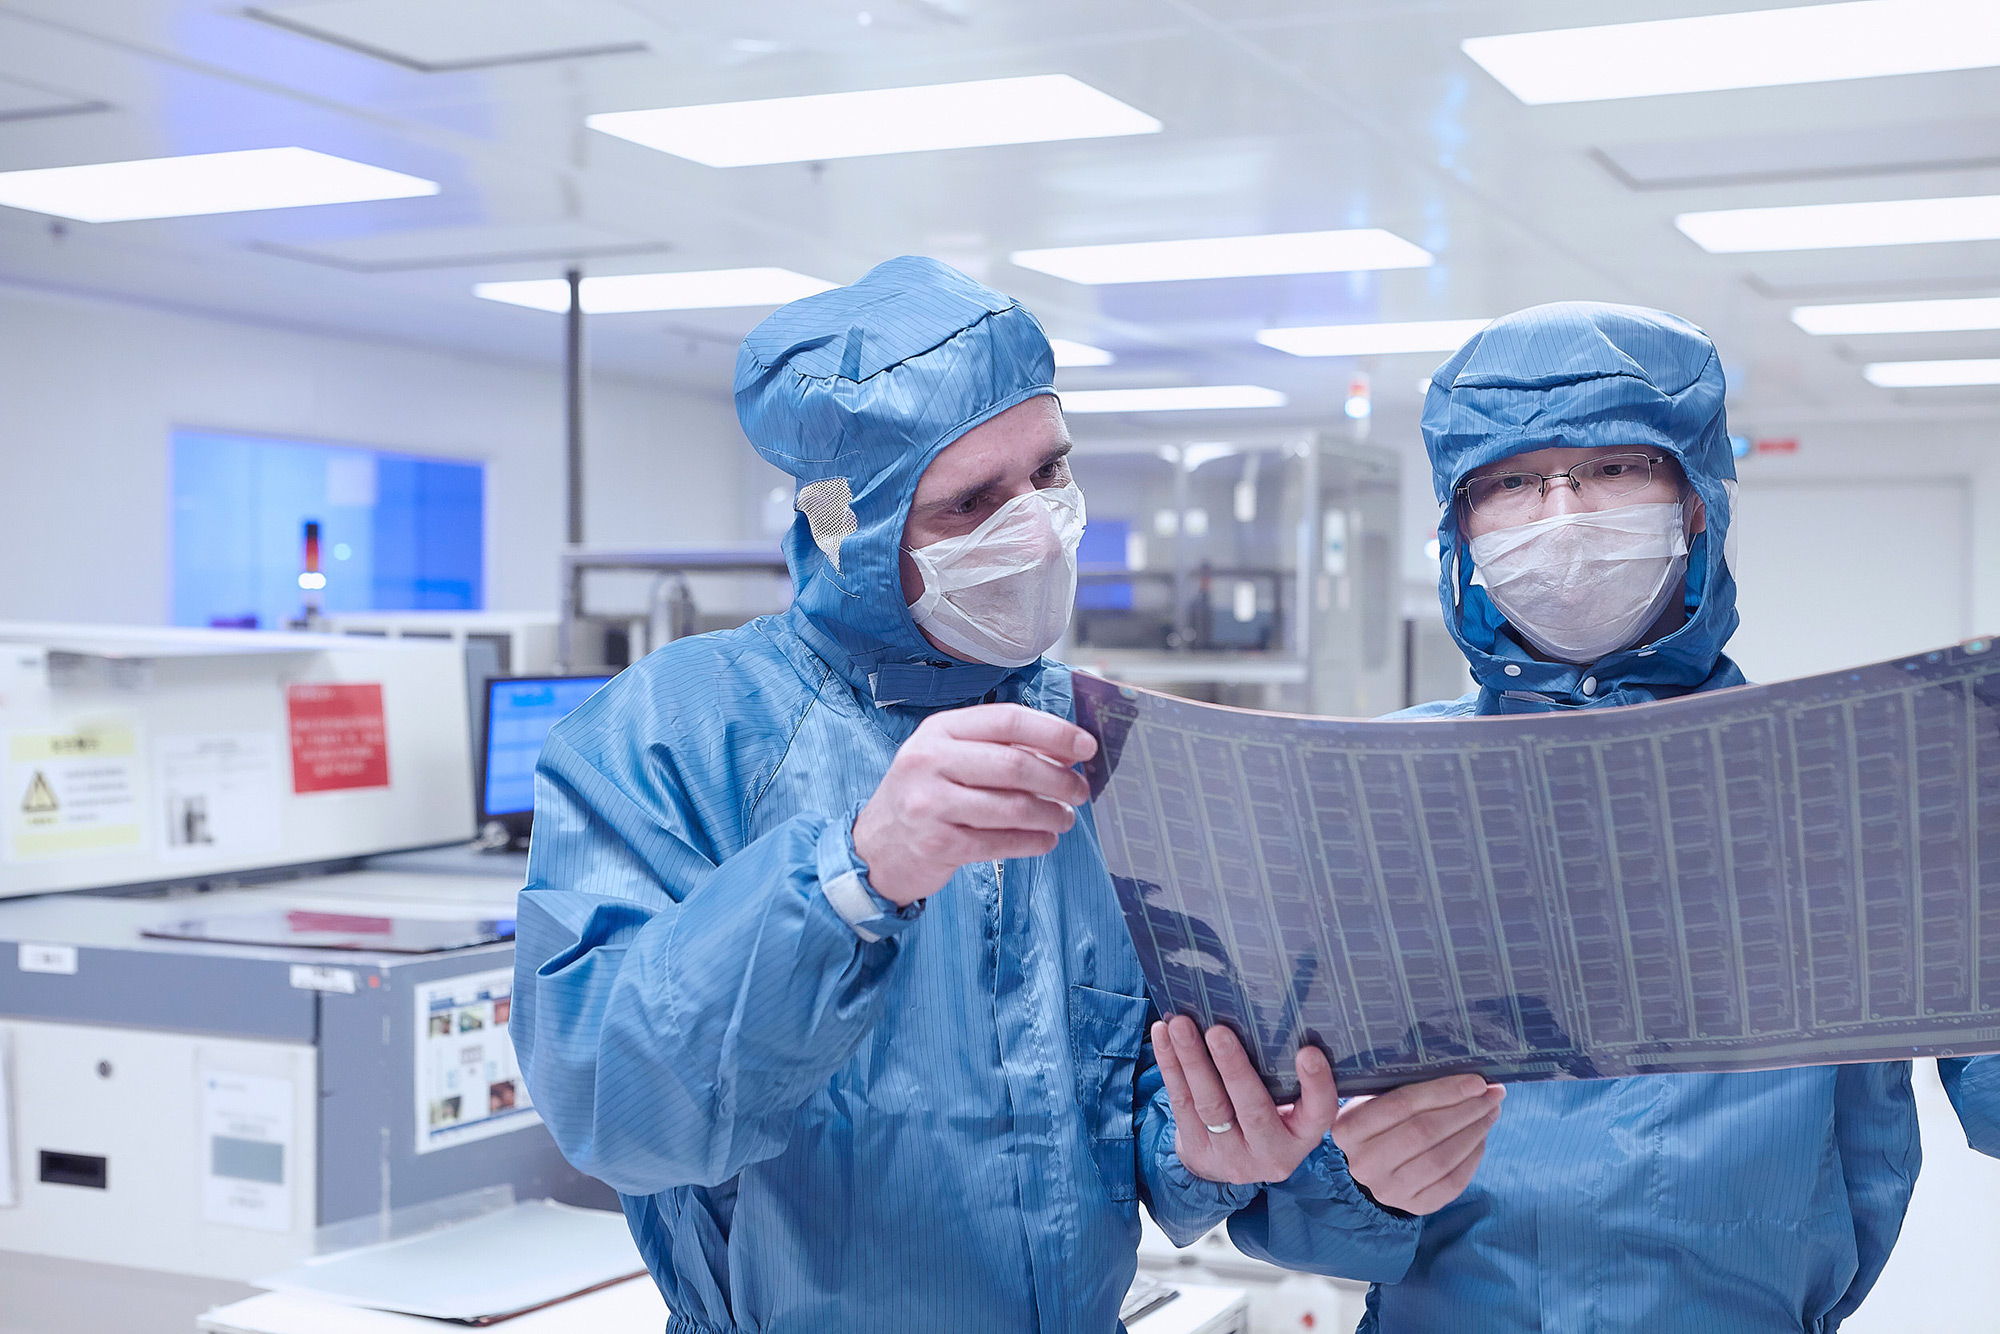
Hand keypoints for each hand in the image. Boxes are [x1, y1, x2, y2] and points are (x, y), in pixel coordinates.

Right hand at [852, 703, 1095, 905]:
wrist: (875, 848)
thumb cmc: (924, 796)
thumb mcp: (949, 758)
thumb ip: (998, 748)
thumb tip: (1064, 751)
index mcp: (939, 730)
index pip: (1007, 720)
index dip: (1054, 732)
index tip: (1085, 746)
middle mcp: (930, 761)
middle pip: (1014, 764)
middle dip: (1059, 778)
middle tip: (1081, 790)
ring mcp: (931, 804)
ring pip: (1012, 807)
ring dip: (1051, 814)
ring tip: (1065, 817)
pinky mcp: (938, 844)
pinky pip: (1001, 842)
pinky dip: (1033, 842)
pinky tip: (1045, 840)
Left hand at [1153, 1017, 1337, 1185]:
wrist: (1234, 1160)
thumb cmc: (1272, 1114)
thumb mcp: (1293, 1106)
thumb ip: (1293, 1076)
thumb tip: (1283, 1013)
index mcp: (1303, 1135)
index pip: (1318, 1112)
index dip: (1316, 1084)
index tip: (1309, 1052)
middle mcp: (1271, 1151)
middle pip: (1253, 1110)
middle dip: (1233, 1068)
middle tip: (1218, 1032)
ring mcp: (1231, 1155)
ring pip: (1209, 1105)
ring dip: (1192, 1061)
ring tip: (1181, 1025)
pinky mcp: (1197, 1149)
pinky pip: (1181, 1102)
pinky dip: (1170, 1065)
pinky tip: (1163, 1034)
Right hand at [1331, 1074, 1503, 1214]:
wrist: (1362, 1167)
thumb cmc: (1374, 1123)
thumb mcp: (1370, 1099)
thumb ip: (1401, 1087)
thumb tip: (1462, 1078)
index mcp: (1349, 1129)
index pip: (1402, 1105)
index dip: (1444, 1091)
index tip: (1477, 1081)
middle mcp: (1364, 1163)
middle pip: (1425, 1132)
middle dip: (1467, 1110)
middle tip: (1493, 1095)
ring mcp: (1388, 1189)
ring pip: (1442, 1159)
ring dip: (1474, 1132)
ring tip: (1491, 1113)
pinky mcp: (1412, 1206)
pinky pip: (1452, 1184)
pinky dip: (1472, 1158)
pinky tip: (1481, 1138)